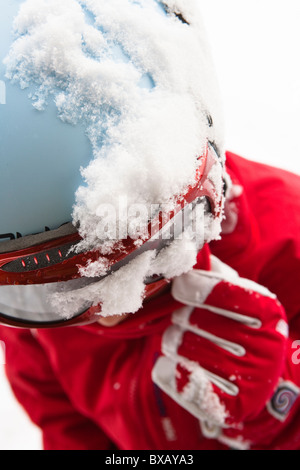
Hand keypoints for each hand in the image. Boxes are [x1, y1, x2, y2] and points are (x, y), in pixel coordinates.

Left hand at [152, 254, 288, 445]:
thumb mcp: (239, 295)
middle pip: (188, 318)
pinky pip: (169, 374)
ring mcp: (246, 379)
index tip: (181, 285)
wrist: (258, 383)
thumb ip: (215, 272)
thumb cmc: (241, 329)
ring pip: (175, 344)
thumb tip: (188, 248)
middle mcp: (262, 345)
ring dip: (174, 341)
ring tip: (191, 344)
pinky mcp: (225, 407)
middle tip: (190, 321)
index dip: (190, 285)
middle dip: (181, 317)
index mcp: (267, 311)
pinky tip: (183, 367)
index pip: (218, 288)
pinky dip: (167, 368)